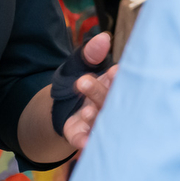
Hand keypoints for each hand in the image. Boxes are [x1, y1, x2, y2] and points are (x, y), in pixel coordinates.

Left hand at [62, 32, 117, 149]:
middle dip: (98, 94)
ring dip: (94, 118)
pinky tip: (83, 143)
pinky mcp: (82, 136)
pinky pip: (85, 140)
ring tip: (85, 111)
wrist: (62, 107)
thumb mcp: (80, 64)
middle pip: (108, 102)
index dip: (116, 79)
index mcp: (112, 87)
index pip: (118, 83)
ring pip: (99, 122)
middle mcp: (109, 107)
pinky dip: (85, 142)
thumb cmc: (79, 82)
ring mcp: (97, 123)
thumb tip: (103, 37)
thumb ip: (90, 53)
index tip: (113, 71)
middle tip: (83, 82)